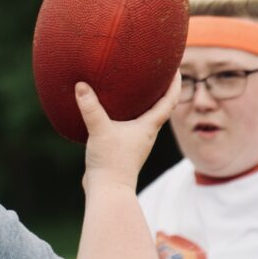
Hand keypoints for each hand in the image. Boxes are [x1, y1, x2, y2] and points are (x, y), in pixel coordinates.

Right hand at [77, 71, 179, 191]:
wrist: (107, 190)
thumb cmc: (111, 162)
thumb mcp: (100, 130)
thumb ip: (91, 107)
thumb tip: (81, 85)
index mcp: (148, 127)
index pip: (169, 101)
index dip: (175, 84)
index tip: (176, 68)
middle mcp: (146, 133)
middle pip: (160, 108)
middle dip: (161, 90)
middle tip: (157, 73)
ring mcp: (135, 142)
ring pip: (144, 118)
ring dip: (144, 103)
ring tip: (136, 89)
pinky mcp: (122, 148)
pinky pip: (128, 126)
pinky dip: (126, 115)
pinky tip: (111, 113)